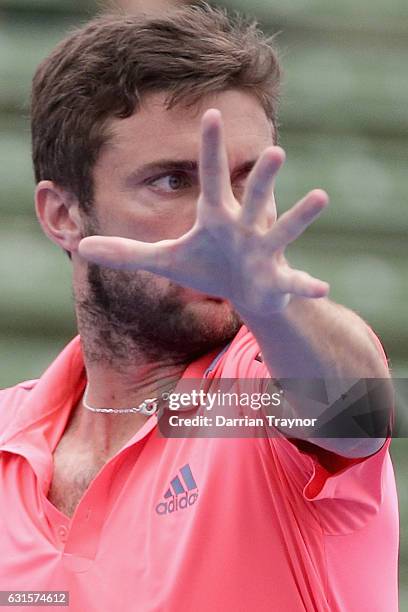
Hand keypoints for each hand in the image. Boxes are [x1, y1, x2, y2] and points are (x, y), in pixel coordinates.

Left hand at [78, 109, 329, 314]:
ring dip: (299, 216)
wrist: (243, 291)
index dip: (210, 150)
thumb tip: (81, 247)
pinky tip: (321, 287)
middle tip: (274, 150)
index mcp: (216, 217)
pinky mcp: (276, 279)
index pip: (211, 178)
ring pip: (282, 229)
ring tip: (319, 196)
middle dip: (261, 176)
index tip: (211, 114)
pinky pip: (293, 280)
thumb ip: (126, 252)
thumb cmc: (205, 265)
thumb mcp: (164, 258)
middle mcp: (244, 227)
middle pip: (253, 196)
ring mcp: (263, 251)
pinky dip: (306, 284)